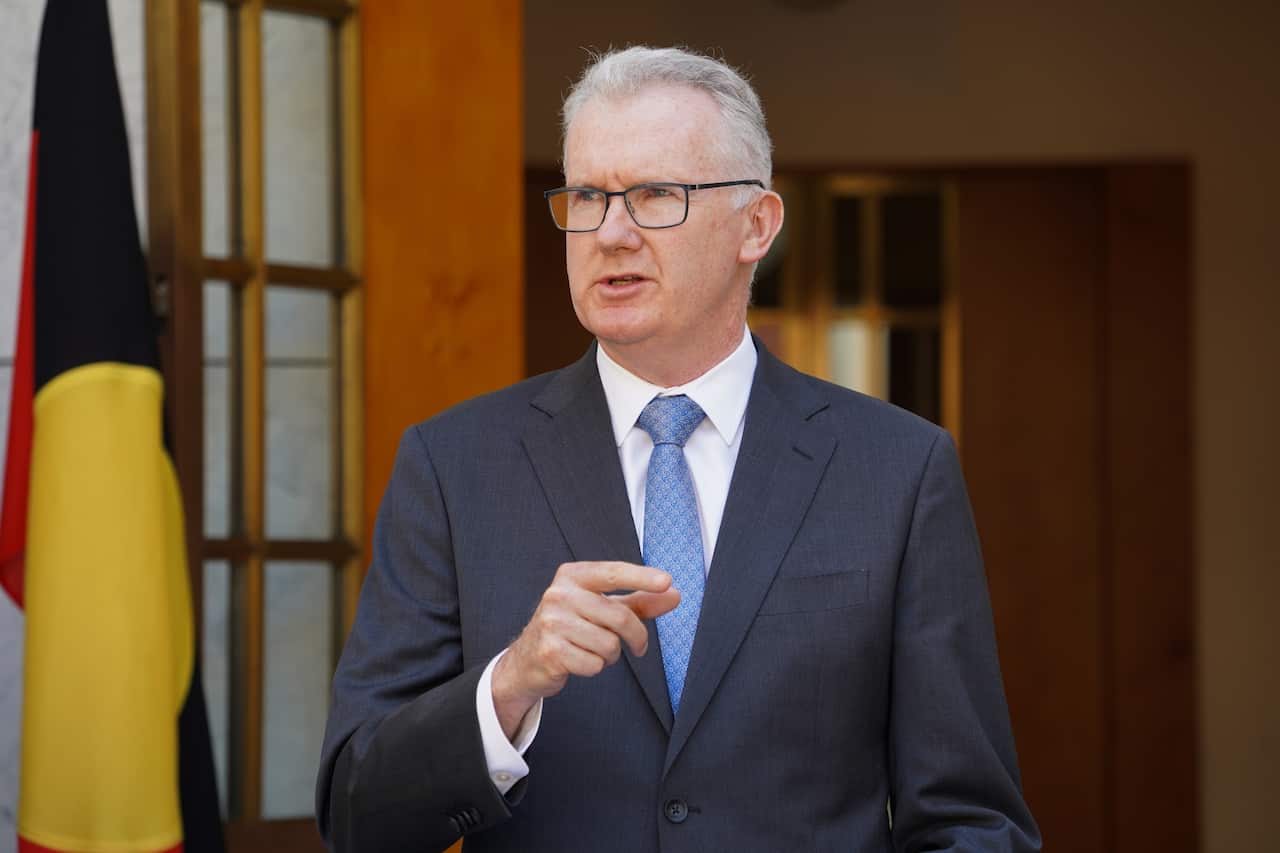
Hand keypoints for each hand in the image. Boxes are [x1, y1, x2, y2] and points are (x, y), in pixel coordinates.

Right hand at [491, 561, 679, 738]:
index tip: (666, 581)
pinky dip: (595, 667)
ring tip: (595, 650)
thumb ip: (638, 601)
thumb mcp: (602, 608)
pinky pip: (594, 664)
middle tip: (638, 646)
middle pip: (619, 616)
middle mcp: (559, 594)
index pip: (613, 573)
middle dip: (637, 636)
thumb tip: (674, 594)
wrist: (527, 660)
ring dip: (610, 655)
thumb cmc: (571, 628)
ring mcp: (552, 622)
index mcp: (572, 576)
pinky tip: (579, 661)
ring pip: (609, 644)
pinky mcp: (550, 651)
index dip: (641, 577)